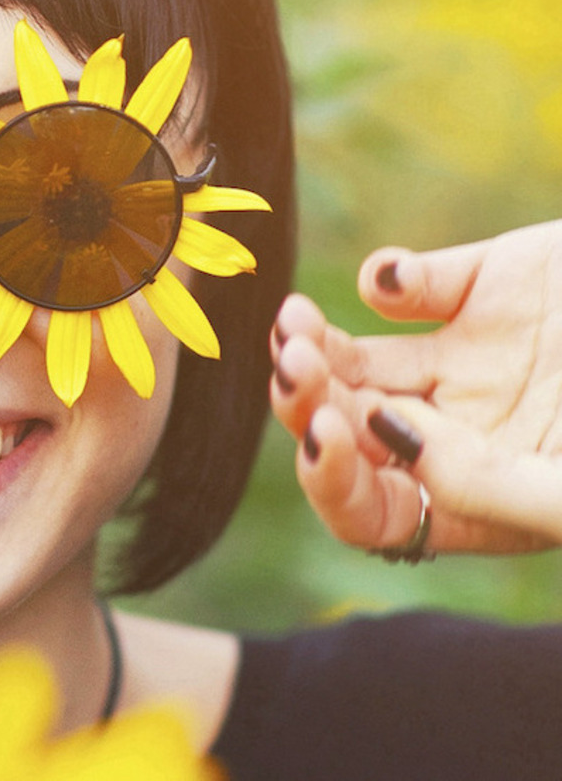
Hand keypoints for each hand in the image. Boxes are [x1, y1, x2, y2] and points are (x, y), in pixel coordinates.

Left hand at [270, 221, 561, 553]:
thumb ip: (492, 486)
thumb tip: (386, 441)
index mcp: (484, 495)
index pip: (375, 511)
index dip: (332, 483)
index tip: (328, 433)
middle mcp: (463, 430)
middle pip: (345, 428)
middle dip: (305, 401)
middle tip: (296, 364)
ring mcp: (467, 359)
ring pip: (354, 356)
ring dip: (314, 341)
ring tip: (297, 321)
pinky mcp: (481, 288)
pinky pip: (407, 286)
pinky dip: (387, 277)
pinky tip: (398, 278)